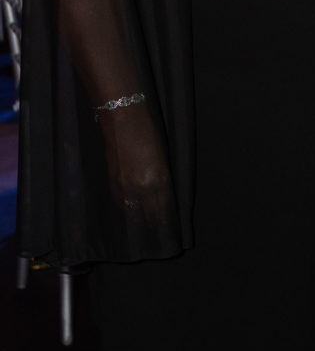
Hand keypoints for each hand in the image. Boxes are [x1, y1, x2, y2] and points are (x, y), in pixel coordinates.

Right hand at [98, 105, 171, 225]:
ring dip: (138, 218)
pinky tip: (128, 210)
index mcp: (160, 178)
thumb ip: (162, 176)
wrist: (123, 123)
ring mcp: (127, 186)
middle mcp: (144, 186)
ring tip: (141, 224)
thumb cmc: (147, 134)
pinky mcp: (113, 183)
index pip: (164, 205)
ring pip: (133, 211)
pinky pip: (120, 202)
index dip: (165, 216)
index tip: (165, 224)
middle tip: (154, 227)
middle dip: (153, 220)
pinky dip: (125, 207)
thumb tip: (161, 191)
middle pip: (150, 212)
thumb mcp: (162, 157)